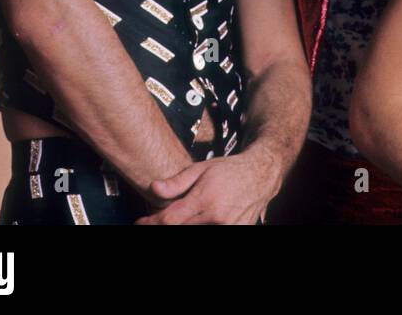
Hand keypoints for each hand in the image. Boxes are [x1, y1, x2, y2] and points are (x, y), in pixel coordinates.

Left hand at [136, 150, 277, 224]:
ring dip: (185, 225)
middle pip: (181, 229)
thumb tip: (154, 188)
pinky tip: (199, 219)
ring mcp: (229, 227)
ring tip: (183, 217)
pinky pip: (212, 232)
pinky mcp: (237, 231)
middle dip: (167, 225)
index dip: (151, 223)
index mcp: (206, 199)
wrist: (261, 175)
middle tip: (159, 219)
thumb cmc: (229, 170)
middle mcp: (217, 217)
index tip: (140, 222)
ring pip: (196, 232)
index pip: (169, 220)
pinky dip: (201, 226)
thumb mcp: (202, 169)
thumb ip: (177, 182)